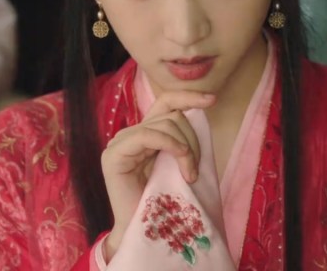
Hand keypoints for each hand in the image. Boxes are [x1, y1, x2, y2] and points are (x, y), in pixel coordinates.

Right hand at [101, 90, 215, 260]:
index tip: (212, 99)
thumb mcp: (178, 162)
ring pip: (166, 124)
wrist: (143, 229)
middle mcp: (131, 133)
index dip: (189, 96)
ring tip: (190, 175)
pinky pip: (148, 135)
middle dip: (193, 140)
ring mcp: (120, 142)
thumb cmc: (164, 199)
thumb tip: (201, 110)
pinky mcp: (114, 154)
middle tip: (195, 170)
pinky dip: (171, 145)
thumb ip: (183, 139)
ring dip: (186, 149)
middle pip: (173, 116)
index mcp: (146, 132)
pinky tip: (182, 164)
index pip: (167, 101)